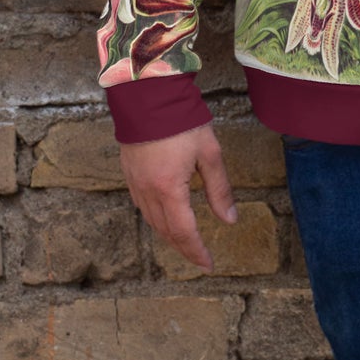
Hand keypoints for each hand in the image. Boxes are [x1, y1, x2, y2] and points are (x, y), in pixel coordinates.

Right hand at [119, 123, 236, 269]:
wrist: (148, 95)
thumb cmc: (182, 120)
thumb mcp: (209, 152)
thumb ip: (219, 188)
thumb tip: (230, 220)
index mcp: (169, 189)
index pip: (184, 231)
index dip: (196, 251)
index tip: (209, 264)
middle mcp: (148, 192)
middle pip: (166, 231)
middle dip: (184, 248)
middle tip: (200, 258)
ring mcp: (135, 184)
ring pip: (152, 221)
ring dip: (169, 236)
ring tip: (186, 243)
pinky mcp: (128, 174)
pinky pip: (142, 207)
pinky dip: (155, 220)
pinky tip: (165, 219)